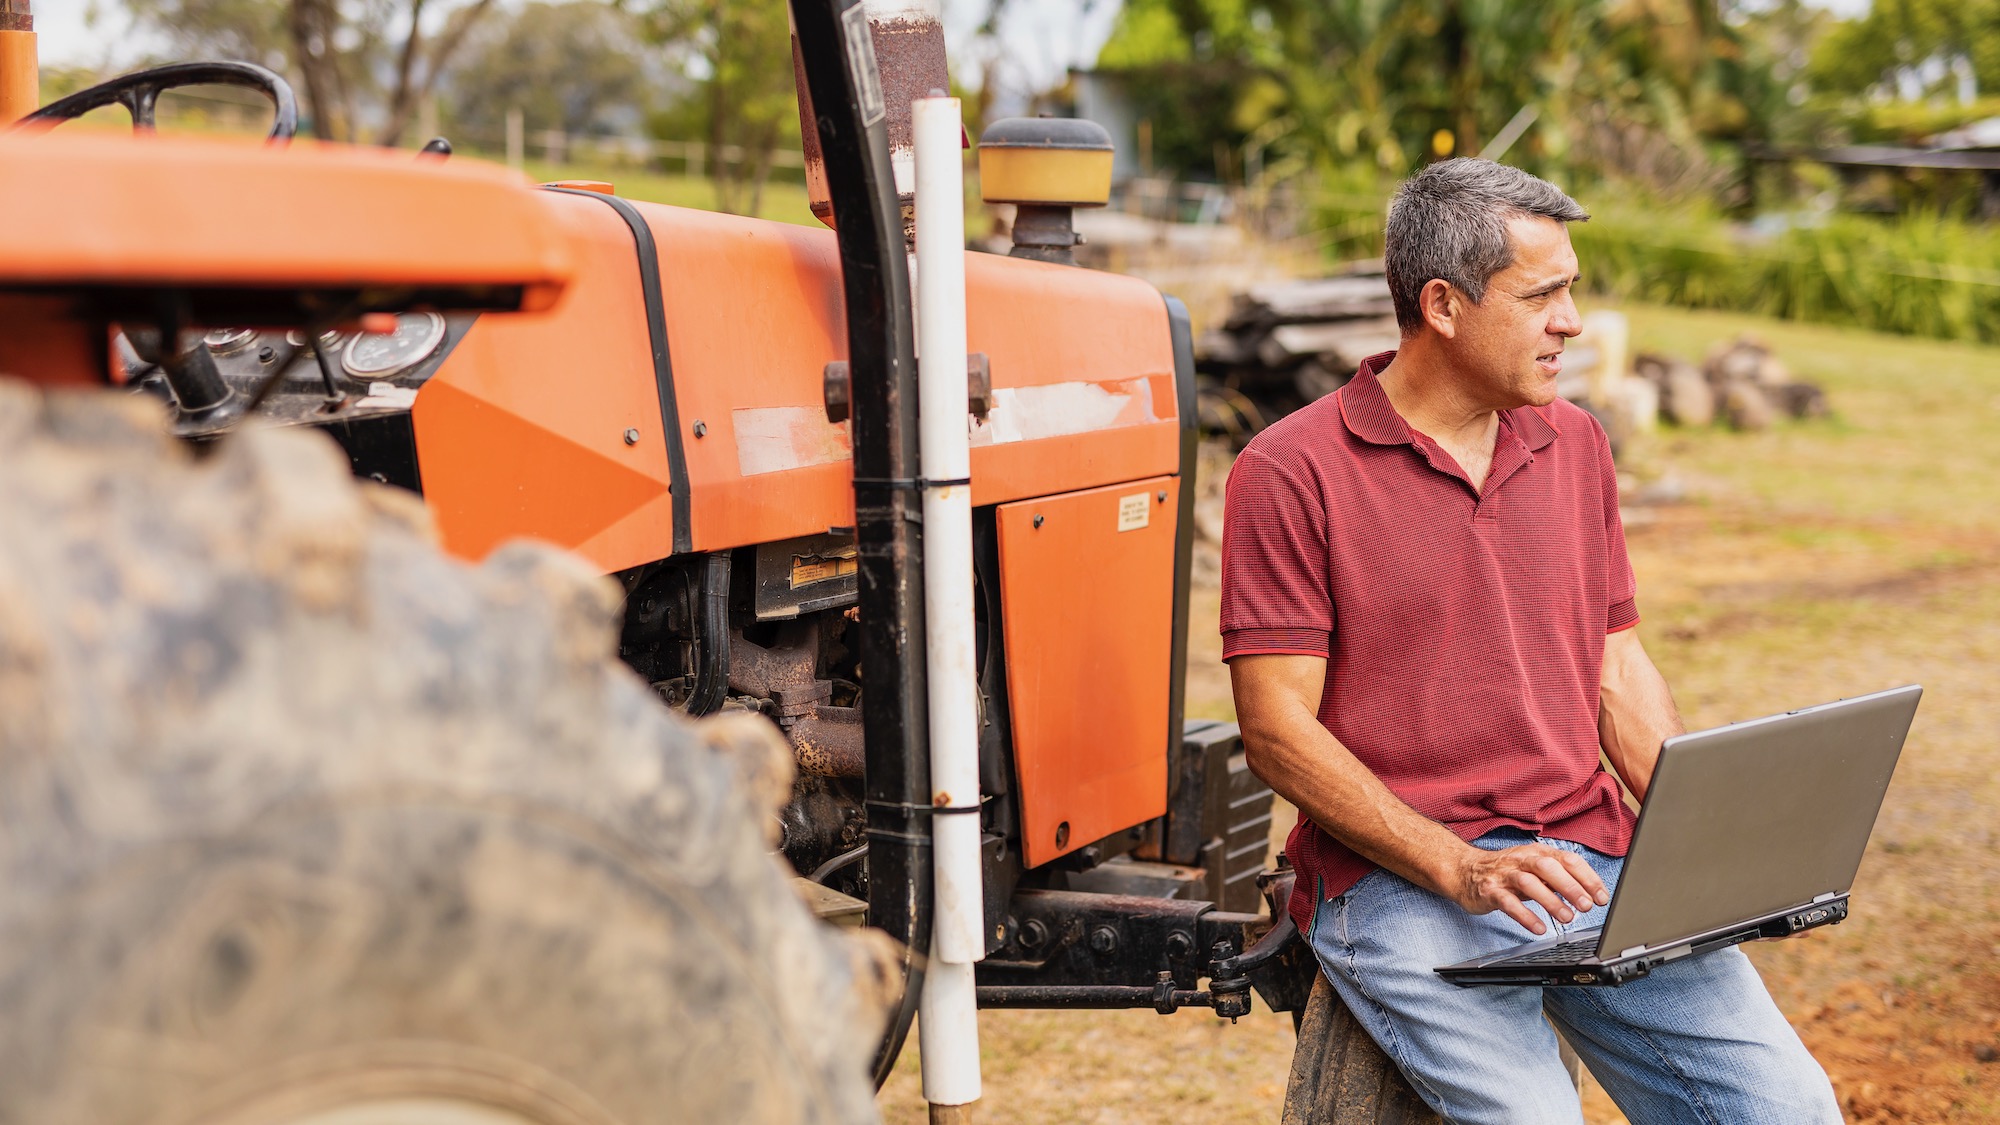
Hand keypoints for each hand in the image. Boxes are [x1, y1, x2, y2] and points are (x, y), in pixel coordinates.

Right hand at [1448, 843, 1608, 935]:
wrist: (1463, 871)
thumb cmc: (1506, 872)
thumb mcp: (1533, 870)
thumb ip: (1557, 879)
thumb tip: (1588, 894)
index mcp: (1537, 853)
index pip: (1567, 860)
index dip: (1587, 878)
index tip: (1602, 897)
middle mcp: (1521, 860)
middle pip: (1548, 867)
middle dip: (1570, 886)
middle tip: (1587, 905)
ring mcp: (1504, 874)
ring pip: (1529, 883)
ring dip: (1550, 900)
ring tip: (1567, 918)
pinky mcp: (1489, 891)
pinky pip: (1508, 902)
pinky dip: (1525, 916)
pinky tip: (1539, 928)